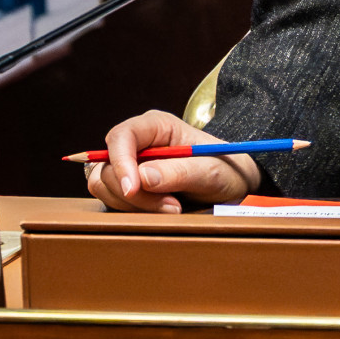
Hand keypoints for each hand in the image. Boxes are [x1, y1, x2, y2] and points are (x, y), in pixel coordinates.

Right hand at [88, 109, 261, 213]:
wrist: (234, 185)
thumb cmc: (225, 169)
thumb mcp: (210, 171)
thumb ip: (178, 172)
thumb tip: (142, 178)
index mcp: (156, 126)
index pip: (121, 137)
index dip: (120, 162)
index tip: (133, 188)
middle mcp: (138, 143)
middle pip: (107, 166)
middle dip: (134, 192)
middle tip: (171, 206)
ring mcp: (131, 166)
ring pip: (106, 187)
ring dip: (135, 205)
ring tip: (172, 208)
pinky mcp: (131, 188)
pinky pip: (115, 202)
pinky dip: (134, 212)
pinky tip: (163, 211)